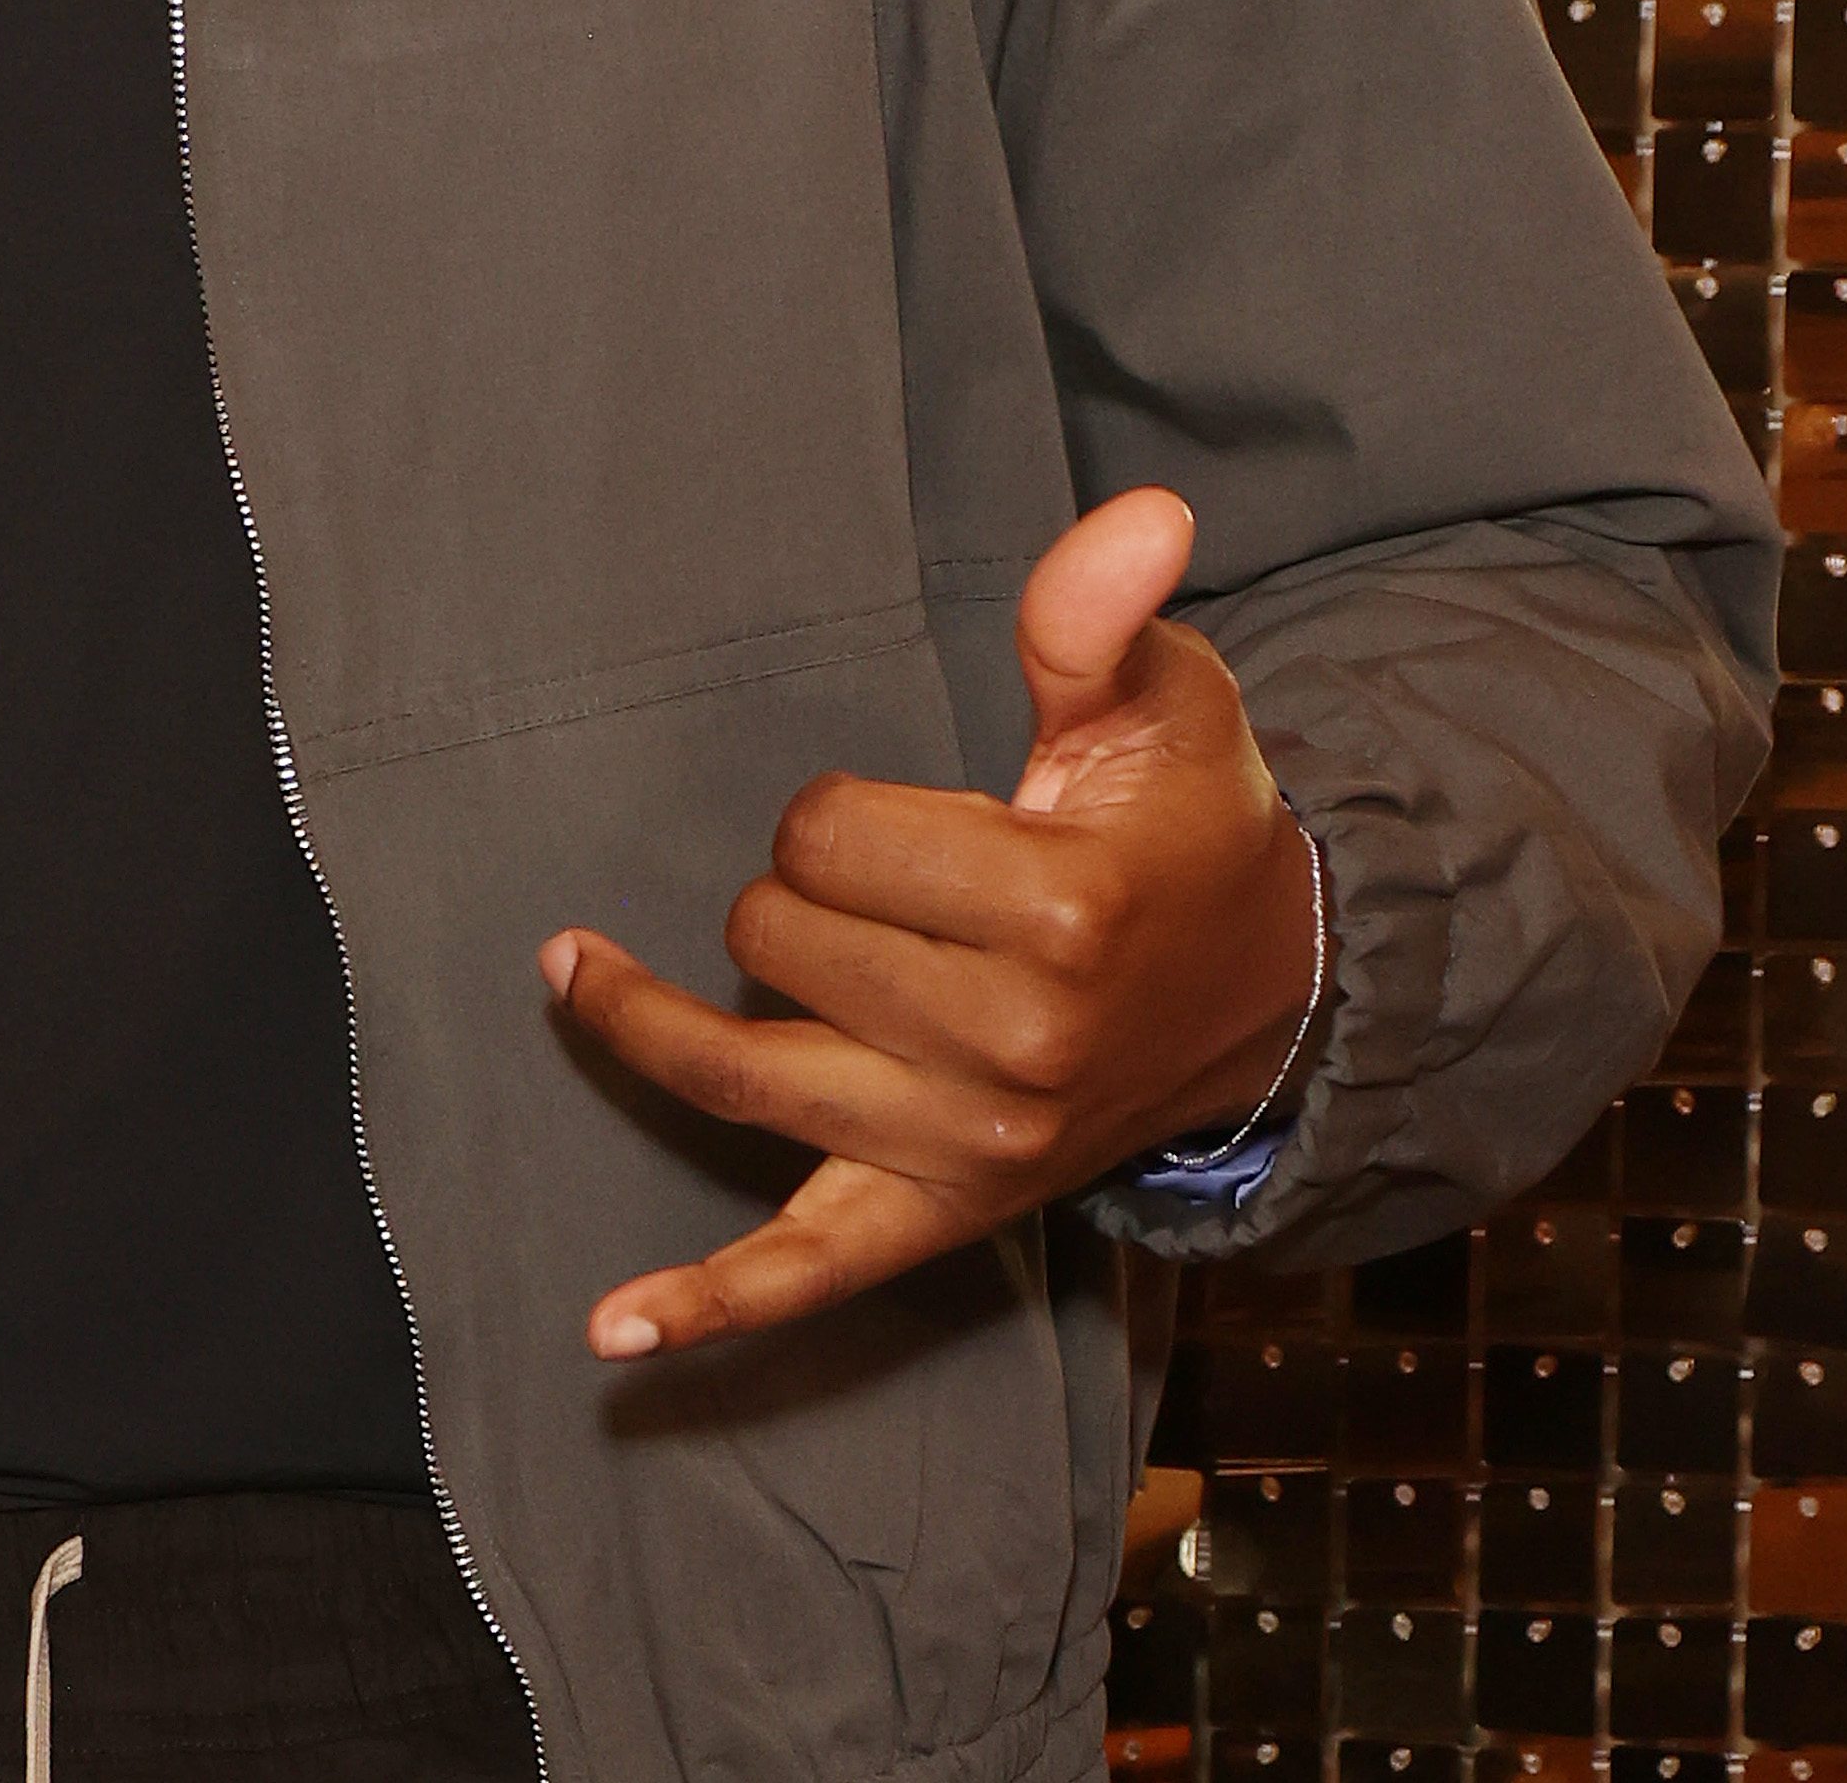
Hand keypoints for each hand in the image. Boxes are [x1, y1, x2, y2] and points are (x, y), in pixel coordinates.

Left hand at [535, 489, 1315, 1360]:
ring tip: (585, 969)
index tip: (916, 818)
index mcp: (1058, 909)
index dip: (843, 809)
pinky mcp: (942, 1217)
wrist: (1261, 994)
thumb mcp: (1158, 701)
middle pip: (772, 935)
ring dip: (661, 1014)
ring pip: (741, 1065)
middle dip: (802, 891)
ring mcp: (968, 1146)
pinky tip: (612, 1333)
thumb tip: (1140, 514)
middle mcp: (1011, 1042)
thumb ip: (1100, 615)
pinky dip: (707, 1307)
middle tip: (886, 895)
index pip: (826, 832)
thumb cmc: (1180, 826)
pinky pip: (807, 1273)